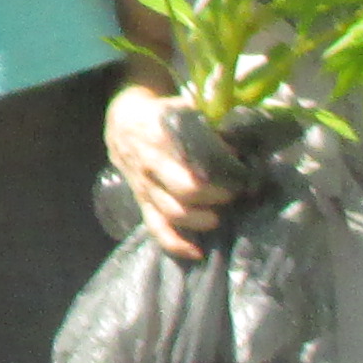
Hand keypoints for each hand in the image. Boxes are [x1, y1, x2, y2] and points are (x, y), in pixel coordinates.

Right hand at [105, 84, 233, 259]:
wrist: (123, 121)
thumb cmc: (162, 114)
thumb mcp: (182, 110)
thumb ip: (208, 128)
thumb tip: (237, 152)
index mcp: (161, 139)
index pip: (191, 164)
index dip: (219, 176)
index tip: (239, 175)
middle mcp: (151, 166)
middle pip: (185, 192)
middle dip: (215, 197)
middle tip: (233, 194)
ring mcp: (145, 187)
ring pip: (172, 213)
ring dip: (200, 220)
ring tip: (218, 216)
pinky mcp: (143, 202)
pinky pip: (156, 228)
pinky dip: (175, 243)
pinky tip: (196, 252)